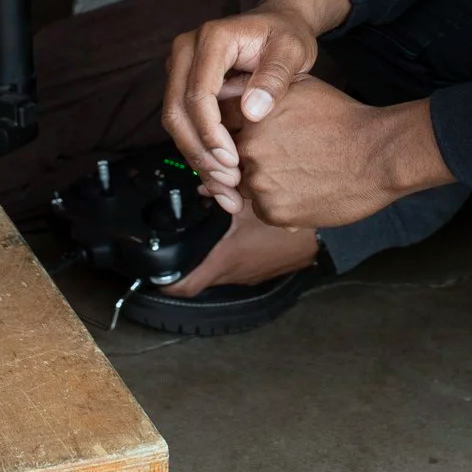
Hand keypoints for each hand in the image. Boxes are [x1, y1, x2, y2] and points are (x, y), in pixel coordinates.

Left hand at [158, 198, 318, 296]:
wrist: (322, 238)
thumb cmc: (287, 222)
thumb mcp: (252, 200)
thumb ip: (224, 191)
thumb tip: (202, 185)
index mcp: (225, 260)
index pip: (185, 286)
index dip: (164, 283)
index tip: (150, 275)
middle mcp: (234, 274)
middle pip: (197, 280)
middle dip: (181, 268)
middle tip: (166, 249)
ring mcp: (248, 275)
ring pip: (215, 273)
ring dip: (204, 261)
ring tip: (194, 238)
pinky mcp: (258, 270)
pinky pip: (234, 267)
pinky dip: (223, 256)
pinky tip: (226, 237)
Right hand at [161, 0, 348, 206]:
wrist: (278, 23)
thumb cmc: (287, 35)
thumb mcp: (292, 51)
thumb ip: (274, 77)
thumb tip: (252, 112)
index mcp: (211, 38)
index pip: (198, 93)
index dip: (211, 132)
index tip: (233, 161)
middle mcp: (186, 50)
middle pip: (177, 111)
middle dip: (200, 153)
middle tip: (229, 183)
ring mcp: (181, 67)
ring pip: (175, 122)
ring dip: (197, 159)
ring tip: (227, 190)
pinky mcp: (184, 84)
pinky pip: (183, 122)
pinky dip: (199, 151)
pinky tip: (220, 178)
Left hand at [236, 78, 451, 229]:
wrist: (377, 153)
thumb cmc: (341, 116)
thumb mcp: (298, 86)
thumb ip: (259, 88)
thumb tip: (229, 90)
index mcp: (249, 116)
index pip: (221, 126)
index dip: (234, 132)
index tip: (254, 136)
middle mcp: (247, 148)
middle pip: (230, 159)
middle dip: (250, 159)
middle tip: (284, 158)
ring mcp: (259, 182)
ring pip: (245, 186)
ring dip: (264, 183)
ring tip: (297, 172)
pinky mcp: (273, 211)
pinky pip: (263, 209)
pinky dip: (278, 204)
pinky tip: (303, 190)